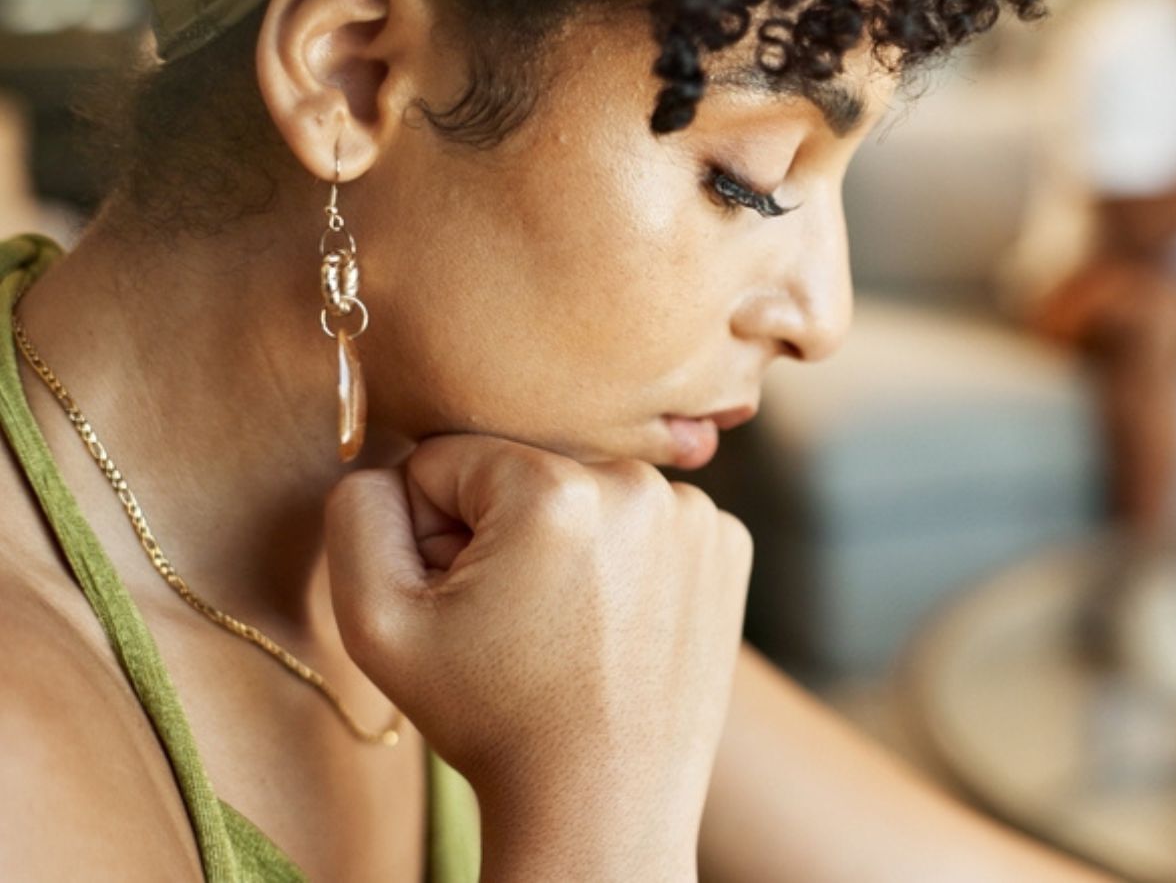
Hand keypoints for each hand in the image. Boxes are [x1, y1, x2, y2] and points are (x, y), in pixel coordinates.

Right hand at [323, 435, 753, 878]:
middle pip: (523, 471)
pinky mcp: (729, 543)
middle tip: (515, 621)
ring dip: (568, 541)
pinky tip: (618, 622)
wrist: (602, 802)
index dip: (432, 532)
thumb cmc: (490, 718)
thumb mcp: (376, 621)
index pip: (447, 461)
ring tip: (569, 627)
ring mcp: (696, 513)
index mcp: (553, 489)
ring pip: (587, 493)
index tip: (463, 601)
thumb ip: (359, 514)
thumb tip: (391, 469)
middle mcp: (640, 482)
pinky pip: (646, 520)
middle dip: (501, 532)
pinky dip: (628, 558)